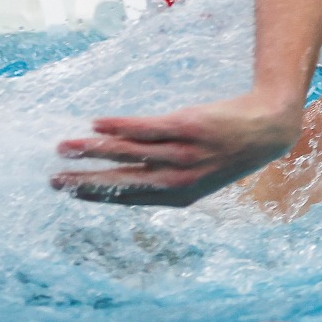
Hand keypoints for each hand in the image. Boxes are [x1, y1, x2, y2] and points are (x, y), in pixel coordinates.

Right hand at [51, 94, 302, 206]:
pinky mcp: (187, 127)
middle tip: (55, 179)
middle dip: (86, 180)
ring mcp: (183, 153)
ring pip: (129, 153)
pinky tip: (97, 125)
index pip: (128, 197)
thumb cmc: (226, 151)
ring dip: (93, 150)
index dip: (96, 195)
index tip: (68, 192)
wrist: (266, 130)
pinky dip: (119, 127)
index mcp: (179, 196)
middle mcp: (178, 179)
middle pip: (122, 180)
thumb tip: (121, 169)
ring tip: (65, 147)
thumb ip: (162, 175)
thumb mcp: (197, 174)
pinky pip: (146, 128)